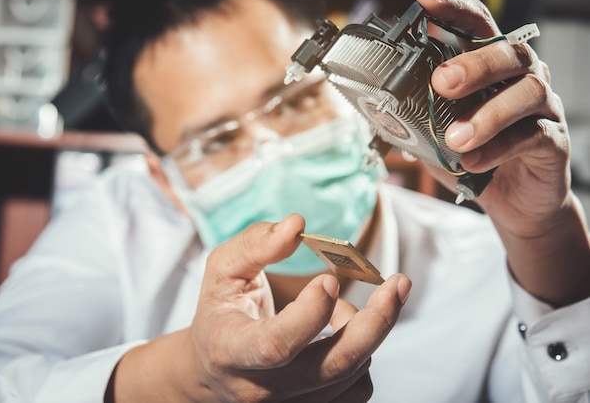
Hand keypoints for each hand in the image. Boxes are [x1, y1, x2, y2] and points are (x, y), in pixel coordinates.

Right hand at [108, 214, 410, 401]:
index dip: (311, 313)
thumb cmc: (219, 312)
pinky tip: (340, 332)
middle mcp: (261, 389)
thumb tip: (296, 224)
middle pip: (333, 367)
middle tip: (398, 283)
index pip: (276, 344)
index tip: (330, 278)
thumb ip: (254, 244)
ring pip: (352, 374)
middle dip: (375, 323)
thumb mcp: (222, 270)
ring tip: (339, 308)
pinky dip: (362, 353)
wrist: (213, 371)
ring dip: (362, 330)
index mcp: (232, 350)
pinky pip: (359, 388)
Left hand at [417, 0, 567, 232]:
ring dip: (487, 114)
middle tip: (442, 83)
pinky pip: (530, 135)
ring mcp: (541, 107)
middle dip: (474, 64)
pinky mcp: (552, 140)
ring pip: (525, 92)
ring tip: (455, 138)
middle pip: (508, 53)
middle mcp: (520, 79)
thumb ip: (418, 120)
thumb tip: (377, 112)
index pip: (476, 27)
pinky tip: (472, 161)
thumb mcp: (439, 137)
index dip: (453, 10)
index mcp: (490, 69)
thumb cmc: (478, 159)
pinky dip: (498, 148)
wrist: (515, 201)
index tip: (425, 0)